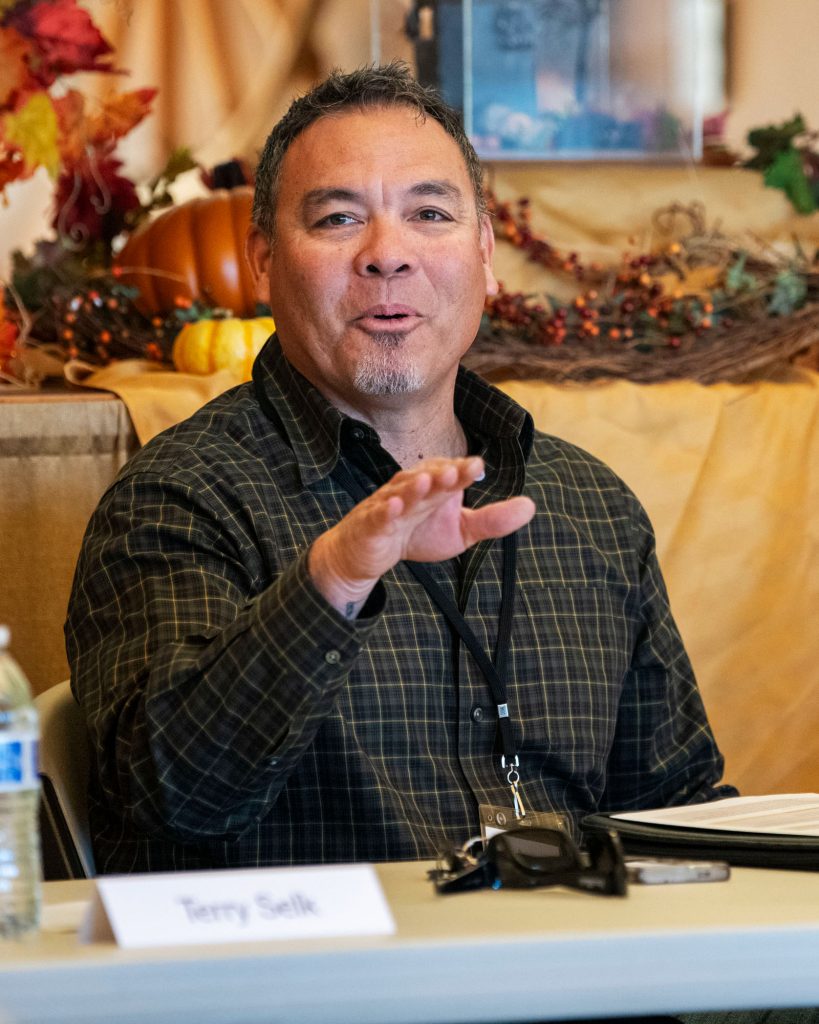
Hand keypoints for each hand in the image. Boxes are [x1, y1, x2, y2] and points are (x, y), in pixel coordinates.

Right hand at [309, 456, 534, 616]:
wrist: (367, 552)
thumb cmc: (416, 533)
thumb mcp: (461, 531)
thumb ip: (492, 520)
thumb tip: (531, 506)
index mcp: (435, 485)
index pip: (451, 473)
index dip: (463, 470)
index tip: (478, 467)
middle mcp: (412, 488)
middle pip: (428, 478)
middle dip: (442, 473)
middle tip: (457, 472)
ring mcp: (389, 505)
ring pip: (402, 492)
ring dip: (414, 487)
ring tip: (427, 480)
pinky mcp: (371, 524)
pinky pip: (378, 516)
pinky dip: (385, 511)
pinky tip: (393, 507)